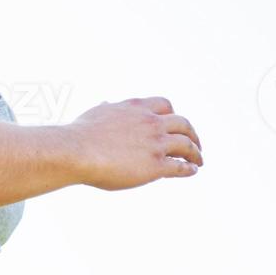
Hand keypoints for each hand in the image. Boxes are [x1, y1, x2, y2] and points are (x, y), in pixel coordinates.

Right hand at [66, 97, 203, 190]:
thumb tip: (106, 103)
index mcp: (136, 108)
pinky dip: (189, 167)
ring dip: (195, 152)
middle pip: (182, 123)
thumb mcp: (96, 113)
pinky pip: (180, 166)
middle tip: (194, 143)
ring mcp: (155, 143)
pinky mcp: (155, 165)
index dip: (172, 115)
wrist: (77, 151)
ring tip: (198, 160)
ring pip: (186, 144)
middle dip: (191, 133)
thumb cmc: (80, 135)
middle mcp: (150, 122)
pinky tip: (193, 170)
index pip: (165, 106)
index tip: (174, 125)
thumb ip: (107, 109)